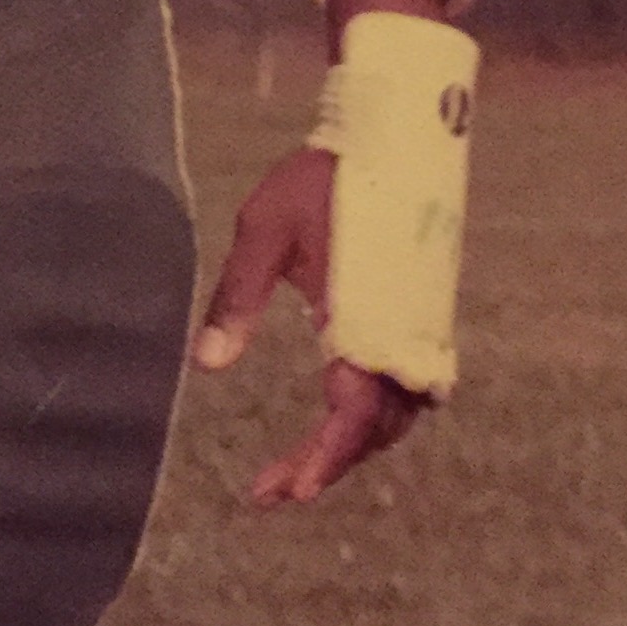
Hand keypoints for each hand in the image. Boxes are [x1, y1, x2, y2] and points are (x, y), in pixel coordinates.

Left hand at [191, 144, 427, 505]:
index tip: (292, 492)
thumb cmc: (317, 179)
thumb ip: (237, 299)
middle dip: (326, 464)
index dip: (324, 458)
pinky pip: (405, 384)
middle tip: (271, 492)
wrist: (386, 133)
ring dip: (351, 444)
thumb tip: (206, 367)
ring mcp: (419, 325)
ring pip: (395, 412)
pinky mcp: (420, 313)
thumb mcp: (262, 232)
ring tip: (297, 468)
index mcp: (367, 319)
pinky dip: (374, 413)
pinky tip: (339, 416)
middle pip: (374, 428)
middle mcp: (403, 333)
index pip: (353, 414)